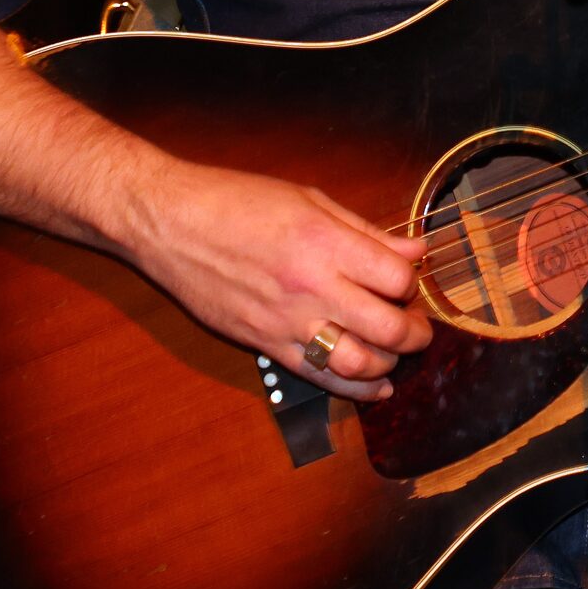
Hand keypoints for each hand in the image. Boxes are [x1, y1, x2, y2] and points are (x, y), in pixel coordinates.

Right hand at [127, 164, 431, 401]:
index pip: (397, 279)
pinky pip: (319, 378)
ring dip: (389, 363)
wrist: (168, 223)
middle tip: (418, 326)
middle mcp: (310, 287)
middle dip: (416, 332)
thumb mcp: (309, 199)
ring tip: (394, 350)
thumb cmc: (235, 200)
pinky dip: (355, 388)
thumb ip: (365, 232)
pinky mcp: (264, 345)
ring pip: (358, 363)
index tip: (409, 281)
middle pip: (388, 328)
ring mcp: (285, 322)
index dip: (412, 283)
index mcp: (324, 243)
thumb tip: (414, 251)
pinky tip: (376, 386)